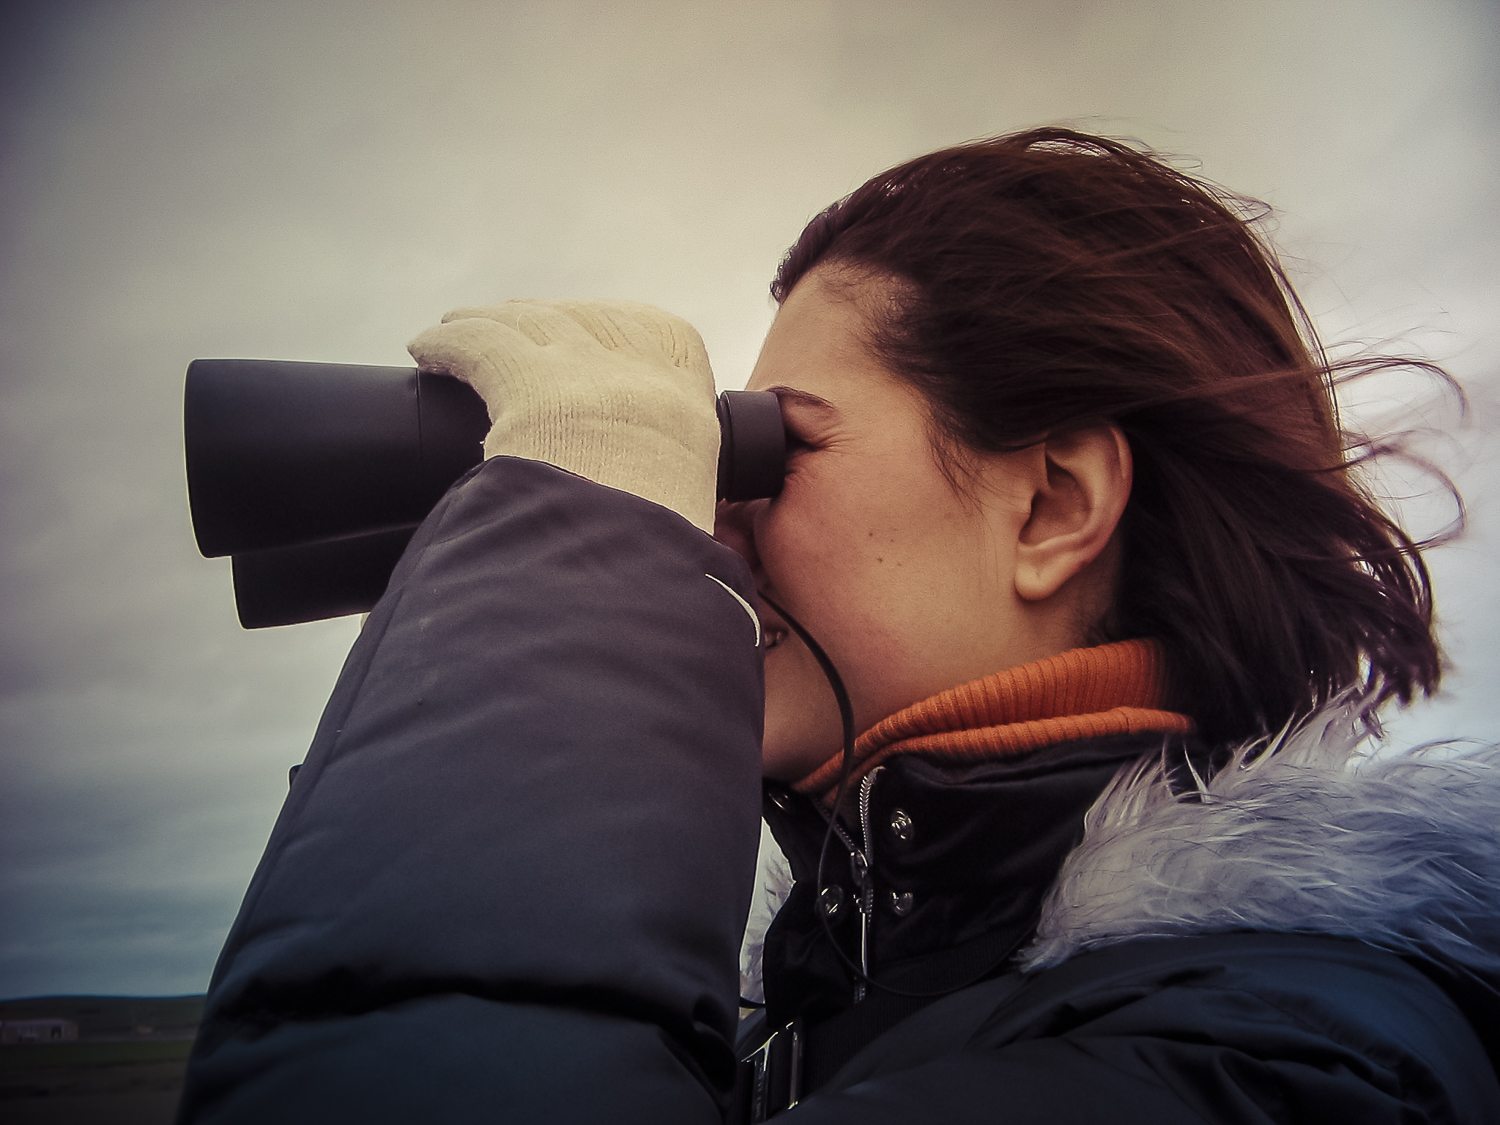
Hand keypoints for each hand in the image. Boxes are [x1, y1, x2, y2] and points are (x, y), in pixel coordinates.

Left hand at [409, 299, 719, 532]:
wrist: (628, 560)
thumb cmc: (658, 552)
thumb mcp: (686, 506)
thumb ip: (668, 489)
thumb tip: (647, 520)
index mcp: (687, 404)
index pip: (667, 335)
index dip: (625, 325)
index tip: (596, 329)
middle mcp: (640, 372)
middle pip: (586, 319)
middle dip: (547, 317)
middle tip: (513, 324)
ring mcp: (582, 369)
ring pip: (526, 321)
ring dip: (489, 320)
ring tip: (458, 324)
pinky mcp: (526, 380)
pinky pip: (477, 340)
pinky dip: (447, 341)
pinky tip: (426, 350)